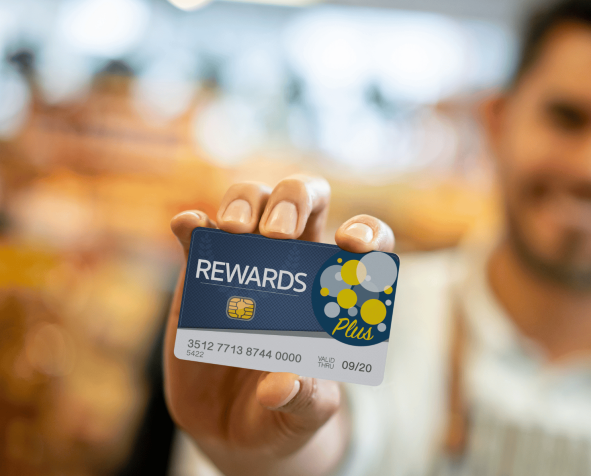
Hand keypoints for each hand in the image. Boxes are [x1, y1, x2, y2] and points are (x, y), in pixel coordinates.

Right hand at [164, 175, 394, 475]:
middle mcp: (295, 261)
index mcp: (336, 286)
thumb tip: (281, 384)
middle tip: (278, 235)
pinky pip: (199, 232)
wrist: (233, 427)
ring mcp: (247, 260)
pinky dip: (194, 223)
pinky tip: (188, 228)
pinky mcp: (202, 273)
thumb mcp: (304, 415)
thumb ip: (304, 400)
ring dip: (245, 202)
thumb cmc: (285, 412)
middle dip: (294, 200)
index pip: (366, 241)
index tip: (352, 247)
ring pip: (252, 199)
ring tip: (234, 232)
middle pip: (304, 198)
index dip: (367, 233)